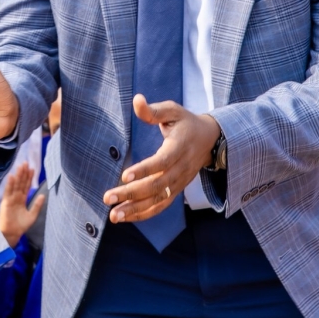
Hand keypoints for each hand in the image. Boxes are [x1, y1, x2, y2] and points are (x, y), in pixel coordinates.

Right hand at [0, 162, 44, 247]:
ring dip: (18, 176)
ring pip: (15, 185)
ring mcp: (11, 199)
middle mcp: (16, 197)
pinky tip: (12, 177)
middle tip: (26, 162)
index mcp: (22, 200)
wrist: (12, 234)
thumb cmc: (21, 226)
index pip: (26, 186)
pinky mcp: (6, 202)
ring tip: (20, 166)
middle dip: (23, 173)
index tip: (32, 168)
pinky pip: (8, 192)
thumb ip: (37, 205)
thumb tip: (43, 195)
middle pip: (21, 183)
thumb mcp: (32, 215)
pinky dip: (10, 184)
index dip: (29, 178)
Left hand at [103, 95, 219, 223]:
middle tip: (108, 198)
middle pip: (156, 185)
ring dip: (135, 209)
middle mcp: (181, 168)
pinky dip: (144, 214)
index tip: (124, 176)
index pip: (162, 162)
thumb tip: (136, 100)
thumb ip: (153, 110)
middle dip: (131, 194)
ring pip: (158, 200)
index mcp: (179, 147)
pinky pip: (161, 205)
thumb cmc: (185, 122)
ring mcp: (179, 182)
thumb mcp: (172, 110)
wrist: (210, 140)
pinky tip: (126, 217)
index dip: (144, 170)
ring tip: (114, 215)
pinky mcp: (176, 190)